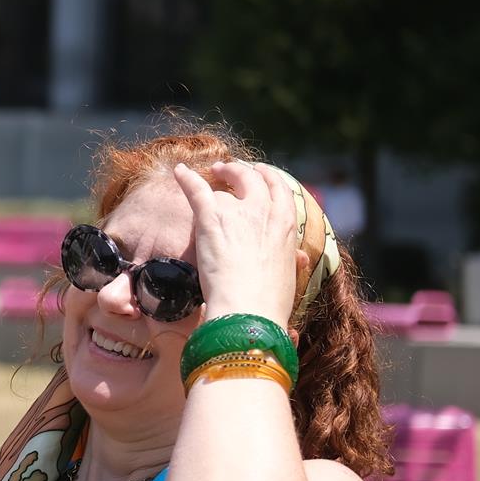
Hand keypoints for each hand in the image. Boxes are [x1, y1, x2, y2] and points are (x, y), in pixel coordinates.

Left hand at [171, 161, 304, 327]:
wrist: (248, 311)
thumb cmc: (269, 302)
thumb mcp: (290, 275)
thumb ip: (292, 259)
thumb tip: (300, 257)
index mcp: (286, 224)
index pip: (279, 188)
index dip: (267, 177)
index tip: (259, 172)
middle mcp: (264, 211)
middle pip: (251, 178)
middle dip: (239, 170)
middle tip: (227, 169)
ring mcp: (237, 213)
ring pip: (223, 189)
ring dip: (214, 183)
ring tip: (205, 178)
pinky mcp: (211, 219)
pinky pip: (197, 190)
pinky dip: (186, 178)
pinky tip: (179, 172)